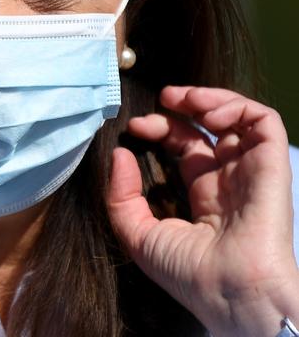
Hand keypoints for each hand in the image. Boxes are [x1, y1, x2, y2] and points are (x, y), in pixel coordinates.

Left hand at [107, 86, 298, 336]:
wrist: (230, 292)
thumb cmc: (187, 272)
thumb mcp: (138, 234)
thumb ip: (121, 195)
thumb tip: (119, 154)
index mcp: (204, 194)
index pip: (185, 147)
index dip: (161, 129)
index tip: (135, 127)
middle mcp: (229, 178)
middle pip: (208, 128)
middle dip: (183, 106)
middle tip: (161, 98)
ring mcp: (250, 170)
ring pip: (238, 117)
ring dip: (210, 98)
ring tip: (182, 97)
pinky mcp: (271, 164)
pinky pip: (264, 122)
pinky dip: (236, 106)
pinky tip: (206, 113)